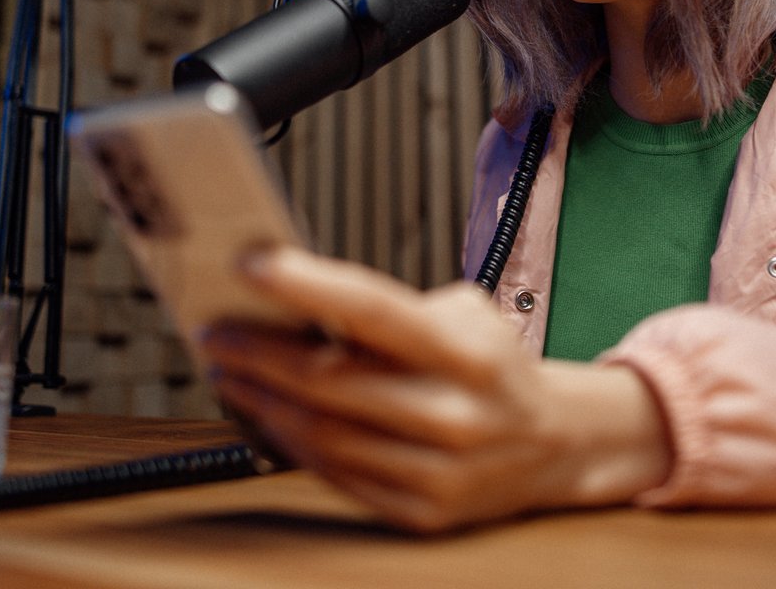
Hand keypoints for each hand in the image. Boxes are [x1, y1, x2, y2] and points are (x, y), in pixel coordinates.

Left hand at [200, 246, 671, 531]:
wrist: (558, 443)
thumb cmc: (495, 366)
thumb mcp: (465, 314)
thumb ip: (391, 309)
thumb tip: (299, 302)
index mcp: (466, 352)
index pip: (371, 308)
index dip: (304, 284)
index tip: (250, 263)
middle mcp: (454, 414)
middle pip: (328, 380)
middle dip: (257, 352)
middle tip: (216, 331)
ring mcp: (438, 471)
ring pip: (322, 434)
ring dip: (262, 401)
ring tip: (229, 373)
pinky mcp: (423, 513)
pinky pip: (336, 476)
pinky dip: (291, 444)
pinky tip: (269, 417)